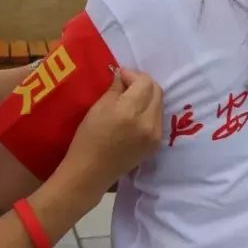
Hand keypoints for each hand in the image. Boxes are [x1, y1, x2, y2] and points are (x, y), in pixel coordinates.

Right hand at [62, 68, 162, 192]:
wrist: (91, 172)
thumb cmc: (88, 139)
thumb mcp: (97, 108)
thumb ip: (114, 89)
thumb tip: (122, 76)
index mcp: (130, 112)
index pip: (144, 82)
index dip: (132, 75)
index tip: (119, 76)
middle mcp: (148, 123)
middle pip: (157, 91)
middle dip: (142, 83)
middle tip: (126, 84)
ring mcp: (155, 135)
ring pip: (159, 104)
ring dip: (148, 96)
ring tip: (131, 98)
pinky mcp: (156, 144)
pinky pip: (158, 118)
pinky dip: (149, 110)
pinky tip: (135, 114)